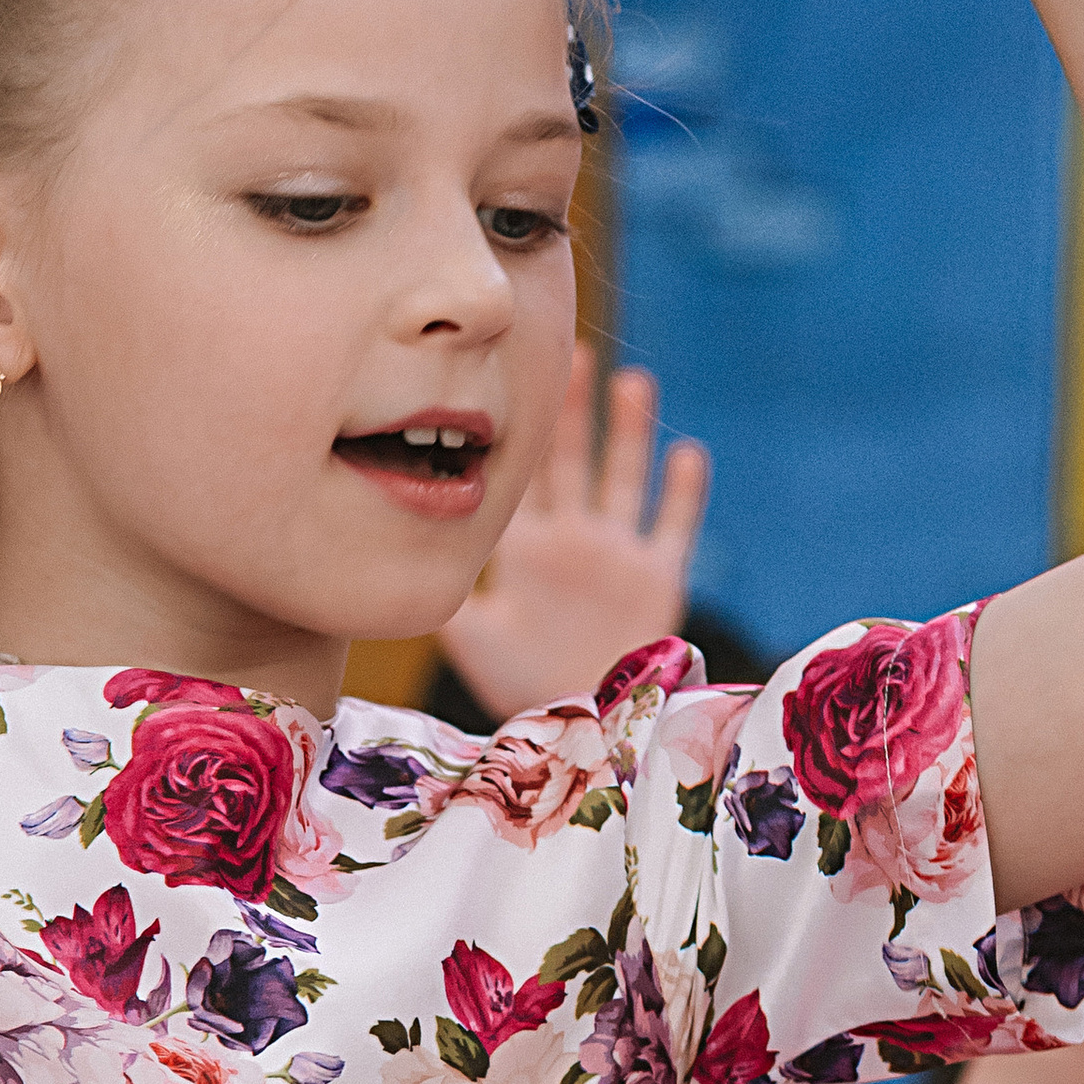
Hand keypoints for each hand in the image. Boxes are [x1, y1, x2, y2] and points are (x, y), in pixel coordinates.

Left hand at [438, 347, 708, 721]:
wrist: (574, 729)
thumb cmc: (517, 686)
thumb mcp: (470, 638)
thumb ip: (443, 594)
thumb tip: (396, 556)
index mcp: (524, 549)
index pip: (518, 478)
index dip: (512, 433)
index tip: (506, 381)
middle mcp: (570, 540)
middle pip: (570, 462)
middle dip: (571, 411)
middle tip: (572, 354)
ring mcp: (614, 554)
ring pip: (622, 478)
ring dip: (627, 433)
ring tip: (630, 381)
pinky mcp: (655, 577)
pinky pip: (672, 526)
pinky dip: (681, 492)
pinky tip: (687, 453)